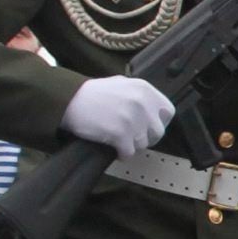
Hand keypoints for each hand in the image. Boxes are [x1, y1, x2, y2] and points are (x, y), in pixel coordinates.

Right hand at [59, 74, 173, 157]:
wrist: (69, 100)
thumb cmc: (93, 93)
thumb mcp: (122, 84)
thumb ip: (139, 95)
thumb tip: (152, 109)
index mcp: (144, 89)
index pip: (168, 112)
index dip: (159, 122)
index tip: (149, 127)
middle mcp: (141, 103)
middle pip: (158, 132)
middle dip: (146, 137)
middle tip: (132, 137)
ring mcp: (132, 119)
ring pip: (143, 144)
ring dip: (132, 145)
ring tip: (119, 140)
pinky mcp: (120, 134)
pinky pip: (129, 152)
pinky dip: (122, 154)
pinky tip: (115, 149)